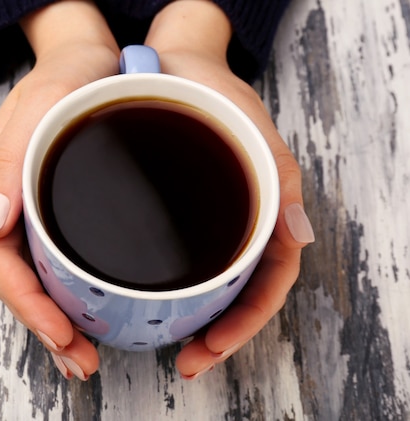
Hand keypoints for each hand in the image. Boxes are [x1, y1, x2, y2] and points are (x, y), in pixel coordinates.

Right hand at [0, 0, 118, 379]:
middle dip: (44, 324)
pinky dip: (69, 293)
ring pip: (35, 273)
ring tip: (84, 353)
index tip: (59, 333)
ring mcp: (31, 206)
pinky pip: (54, 259)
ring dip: (57, 318)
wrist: (92, 56)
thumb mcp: (42, 99)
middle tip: (79, 360)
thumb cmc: (70, 73)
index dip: (26, 302)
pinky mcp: (56, 207)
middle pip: (17, 275)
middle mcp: (9, 200)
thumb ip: (9, 158)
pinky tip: (89, 311)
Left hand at [144, 0, 314, 378]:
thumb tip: (298, 233)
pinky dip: (168, 291)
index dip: (245, 323)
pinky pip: (180, 263)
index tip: (212, 347)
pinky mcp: (175, 218)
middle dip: (217, 335)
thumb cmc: (215, 96)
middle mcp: (234, 226)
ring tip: (169, 345)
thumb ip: (279, 178)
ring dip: (193, 322)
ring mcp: (206, 225)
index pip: (266, 285)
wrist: (170, 67)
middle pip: (236, 296)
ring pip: (209, 287)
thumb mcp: (253, 130)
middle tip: (188, 361)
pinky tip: (146, 302)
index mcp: (261, 213)